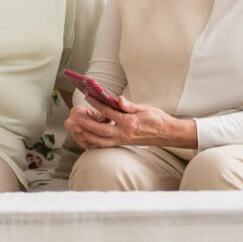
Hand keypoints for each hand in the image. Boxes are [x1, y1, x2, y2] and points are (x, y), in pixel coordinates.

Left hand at [66, 96, 197, 148]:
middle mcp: (124, 133)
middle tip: (74, 118)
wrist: (167, 134)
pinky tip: (87, 137)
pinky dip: (95, 141)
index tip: (88, 97)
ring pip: (101, 140)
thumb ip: (130, 105)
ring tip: (77, 128)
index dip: (97, 104)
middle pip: (100, 130)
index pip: (109, 112)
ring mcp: (123, 140)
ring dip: (88, 134)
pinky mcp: (123, 143)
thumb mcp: (145, 108)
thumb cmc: (157, 119)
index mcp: (130, 122)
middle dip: (86, 124)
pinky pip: (106, 144)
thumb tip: (118, 99)